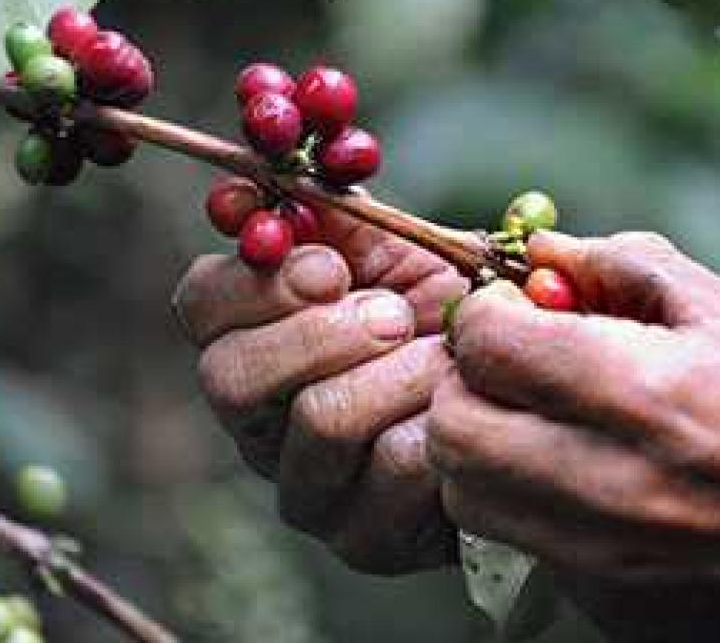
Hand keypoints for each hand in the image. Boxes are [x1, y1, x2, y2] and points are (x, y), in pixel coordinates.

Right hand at [174, 203, 468, 574]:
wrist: (519, 395)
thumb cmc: (445, 314)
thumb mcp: (393, 250)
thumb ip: (333, 214)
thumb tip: (264, 180)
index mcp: (252, 340)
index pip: (199, 306)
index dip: (258, 281)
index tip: (330, 267)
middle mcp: (258, 423)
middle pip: (231, 379)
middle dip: (327, 332)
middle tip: (398, 316)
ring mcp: (305, 488)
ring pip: (319, 420)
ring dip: (402, 372)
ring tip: (447, 355)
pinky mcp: (363, 538)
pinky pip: (393, 468)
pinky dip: (441, 420)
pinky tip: (463, 407)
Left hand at [430, 231, 719, 639]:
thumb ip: (623, 265)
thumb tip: (542, 250)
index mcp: (635, 391)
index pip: (486, 343)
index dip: (485, 314)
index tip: (514, 310)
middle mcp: (602, 479)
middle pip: (453, 424)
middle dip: (464, 381)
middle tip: (508, 366)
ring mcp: (596, 549)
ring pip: (464, 490)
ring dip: (478, 442)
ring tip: (533, 420)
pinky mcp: (601, 594)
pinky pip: (514, 537)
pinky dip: (518, 497)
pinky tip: (570, 474)